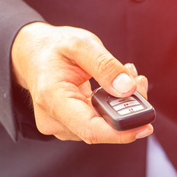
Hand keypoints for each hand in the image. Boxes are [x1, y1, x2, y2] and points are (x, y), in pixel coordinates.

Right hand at [10, 22, 152, 142]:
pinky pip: (99, 121)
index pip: (90, 129)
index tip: (145, 126)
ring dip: (123, 105)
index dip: (120, 132)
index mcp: (52, 98)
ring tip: (128, 75)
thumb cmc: (53, 48)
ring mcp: (62, 125)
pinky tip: (119, 86)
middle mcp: (54, 119)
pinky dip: (114, 105)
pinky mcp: (71, 124)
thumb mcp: (81, 44)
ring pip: (103, 125)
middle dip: (128, 109)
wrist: (32, 54)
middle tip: (140, 80)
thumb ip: (105, 65)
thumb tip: (128, 89)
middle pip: (102, 128)